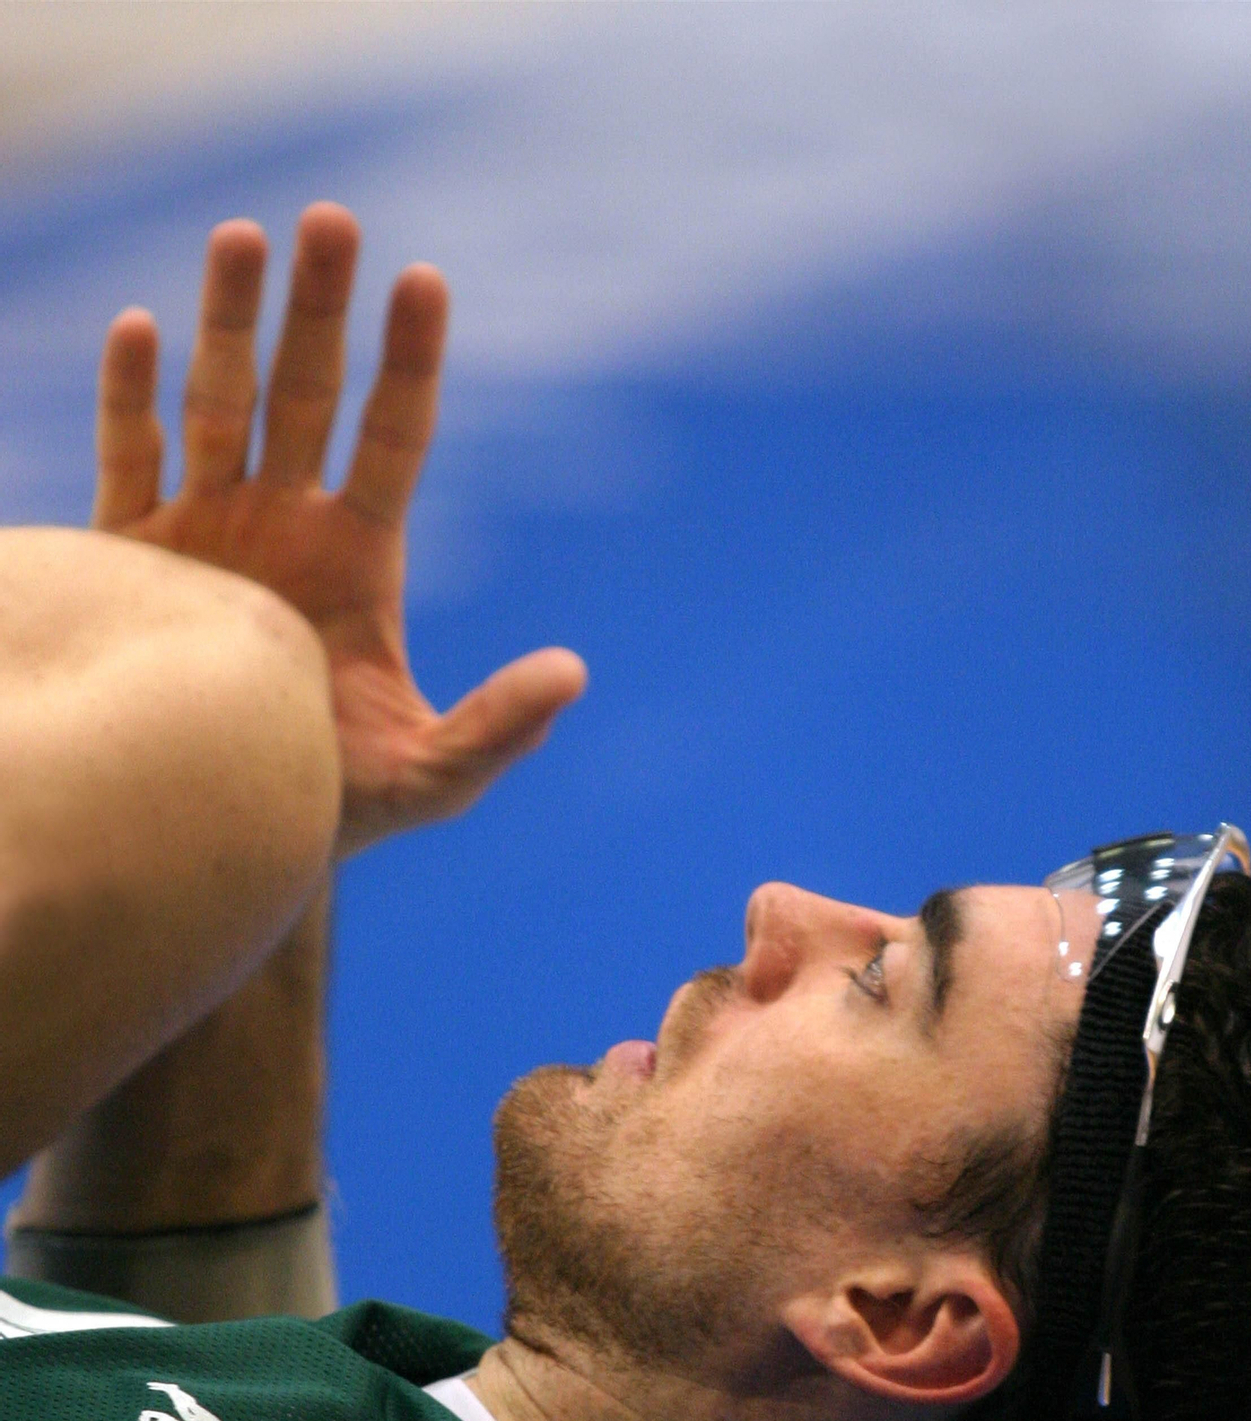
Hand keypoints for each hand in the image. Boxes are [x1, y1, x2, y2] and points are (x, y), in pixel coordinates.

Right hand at [92, 203, 585, 856]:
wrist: (229, 826)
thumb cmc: (339, 803)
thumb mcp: (432, 775)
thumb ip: (500, 729)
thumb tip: (575, 674)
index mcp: (359, 554)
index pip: (394, 436)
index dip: (410, 361)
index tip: (425, 279)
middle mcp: (285, 522)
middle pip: (308, 393)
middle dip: (321, 308)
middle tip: (334, 216)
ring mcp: (208, 530)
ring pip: (219, 403)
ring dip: (228, 320)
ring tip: (243, 234)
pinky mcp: (134, 557)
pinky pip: (129, 462)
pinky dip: (130, 398)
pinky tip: (140, 329)